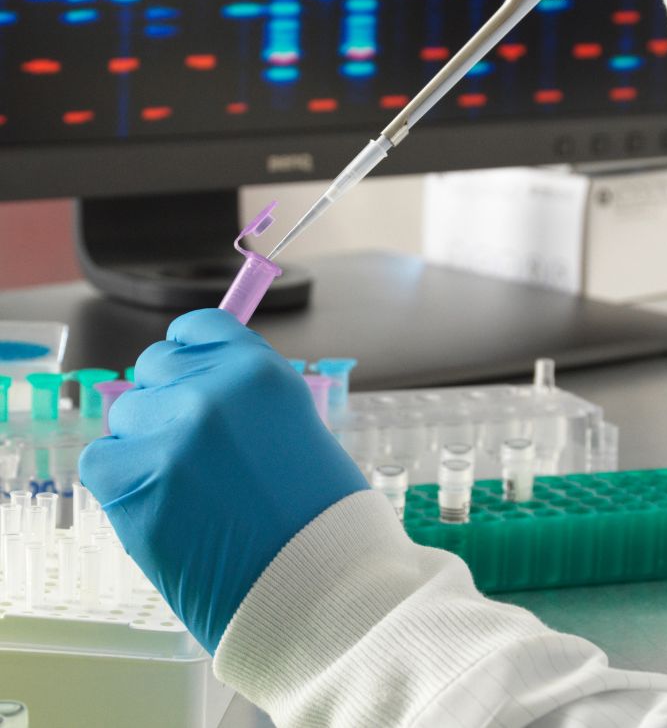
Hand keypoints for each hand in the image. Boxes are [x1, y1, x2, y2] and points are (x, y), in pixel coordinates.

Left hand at [79, 309, 366, 652]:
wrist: (316, 586)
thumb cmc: (316, 513)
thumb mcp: (291, 423)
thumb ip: (241, 395)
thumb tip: (193, 380)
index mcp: (257, 370)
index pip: (196, 328)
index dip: (190, 353)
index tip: (189, 374)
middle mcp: (210, 393)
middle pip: (154, 367)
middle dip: (167, 398)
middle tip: (190, 444)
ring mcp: (169, 439)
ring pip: (126, 415)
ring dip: (146, 443)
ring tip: (184, 486)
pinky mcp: (135, 487)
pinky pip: (102, 461)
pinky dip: (121, 480)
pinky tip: (158, 503)